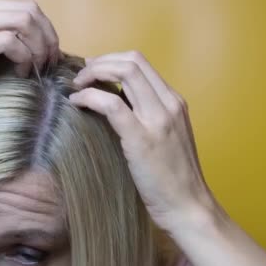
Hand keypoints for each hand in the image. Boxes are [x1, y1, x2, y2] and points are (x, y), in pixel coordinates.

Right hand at [0, 0, 60, 112]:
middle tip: (49, 64)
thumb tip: (20, 58)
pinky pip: (8, 41)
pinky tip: (20, 75)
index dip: (45, 31)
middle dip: (49, 38)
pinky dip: (24, 58)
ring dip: (40, 48)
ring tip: (37, 70)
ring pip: (23, 21)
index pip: (24, 6)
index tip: (48, 56)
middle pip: (30, 10)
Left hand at [69, 51, 214, 230]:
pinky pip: (111, 103)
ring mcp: (157, 119)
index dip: (111, 60)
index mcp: (174, 102)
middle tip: (82, 76)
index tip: (93, 71)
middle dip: (100, 62)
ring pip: (124, 73)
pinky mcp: (141, 138)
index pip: (141, 63)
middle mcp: (169, 104)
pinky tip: (77, 103)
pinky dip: (90, 97)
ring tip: (78, 87)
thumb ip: (148, 115)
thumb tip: (114, 100)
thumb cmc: (173, 177)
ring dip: (94, 74)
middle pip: (132, 61)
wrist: (188, 206)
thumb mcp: (166, 136)